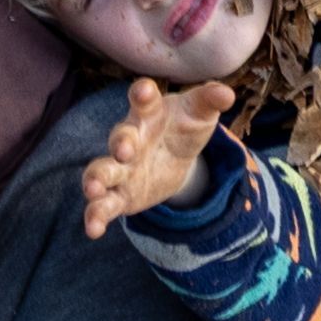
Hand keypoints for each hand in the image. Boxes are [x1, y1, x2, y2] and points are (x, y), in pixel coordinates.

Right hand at [81, 73, 235, 235]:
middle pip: (120, 137)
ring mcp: (122, 167)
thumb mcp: (200, 113)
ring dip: (95, 179)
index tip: (144, 91)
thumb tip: (227, 95)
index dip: (142, 94)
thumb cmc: (184, 126)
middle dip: (121, 143)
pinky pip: (104, 204)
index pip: (143, 99)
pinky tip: (93, 229)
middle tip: (124, 150)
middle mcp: (130, 137)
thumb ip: (211, 100)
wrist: (176, 156)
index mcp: (149, 112)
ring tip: (93, 190)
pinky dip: (96, 216)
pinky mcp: (121, 194)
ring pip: (103, 171)